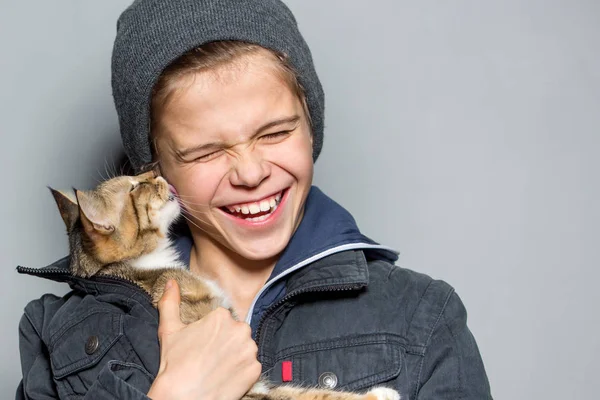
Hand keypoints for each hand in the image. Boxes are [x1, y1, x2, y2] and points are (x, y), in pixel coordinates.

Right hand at [147, 280, 261, 399]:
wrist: (182, 397)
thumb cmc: (174, 364)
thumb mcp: (169, 329)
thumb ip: (171, 302)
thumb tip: (171, 281)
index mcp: (222, 316)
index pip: (222, 320)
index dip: (212, 333)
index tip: (203, 345)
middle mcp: (240, 329)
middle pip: (236, 333)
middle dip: (226, 342)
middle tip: (210, 357)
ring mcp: (250, 350)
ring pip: (245, 348)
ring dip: (236, 355)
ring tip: (218, 367)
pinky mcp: (255, 370)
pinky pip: (251, 367)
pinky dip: (242, 372)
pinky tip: (227, 377)